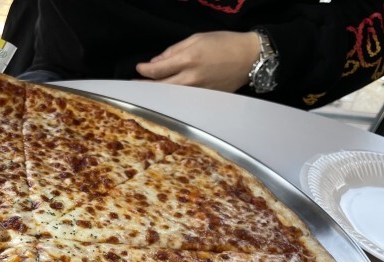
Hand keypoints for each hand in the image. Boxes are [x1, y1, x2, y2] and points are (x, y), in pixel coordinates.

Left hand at [136, 31, 260, 92]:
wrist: (250, 58)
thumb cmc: (224, 43)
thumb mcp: (197, 39)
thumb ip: (174, 50)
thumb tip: (156, 62)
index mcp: (188, 59)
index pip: (158, 69)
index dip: (145, 70)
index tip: (139, 68)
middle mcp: (191, 78)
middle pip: (160, 87)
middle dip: (145, 86)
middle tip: (134, 87)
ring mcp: (198, 92)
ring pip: (171, 97)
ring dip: (157, 95)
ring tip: (146, 94)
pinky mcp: (205, 100)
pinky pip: (184, 101)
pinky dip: (173, 100)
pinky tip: (166, 99)